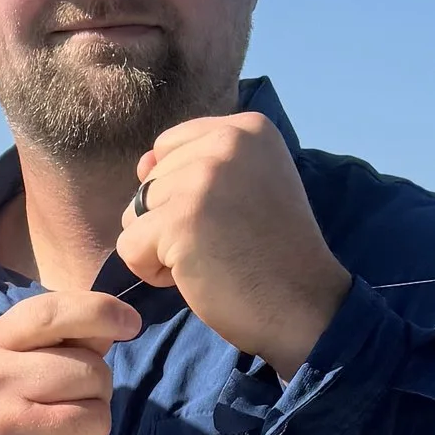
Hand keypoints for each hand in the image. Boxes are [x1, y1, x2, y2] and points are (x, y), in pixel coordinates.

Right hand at [0, 289, 140, 434]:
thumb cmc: (37, 413)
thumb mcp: (46, 362)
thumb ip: (77, 335)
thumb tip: (117, 320)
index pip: (52, 313)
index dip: (100, 312)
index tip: (131, 324)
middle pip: (88, 372)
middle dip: (99, 391)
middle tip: (72, 406)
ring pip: (95, 419)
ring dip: (96, 433)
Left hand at [117, 113, 347, 380]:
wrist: (305, 306)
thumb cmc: (273, 254)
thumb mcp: (249, 187)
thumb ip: (198, 164)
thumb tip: (142, 163)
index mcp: (247, 128)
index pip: (169, 146)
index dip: (182, 192)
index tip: (226, 219)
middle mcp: (226, 142)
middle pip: (149, 181)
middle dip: (171, 221)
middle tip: (224, 245)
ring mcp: (203, 179)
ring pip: (134, 213)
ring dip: (161, 247)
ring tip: (210, 260)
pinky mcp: (181, 221)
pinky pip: (130, 246)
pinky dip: (152, 272)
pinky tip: (196, 277)